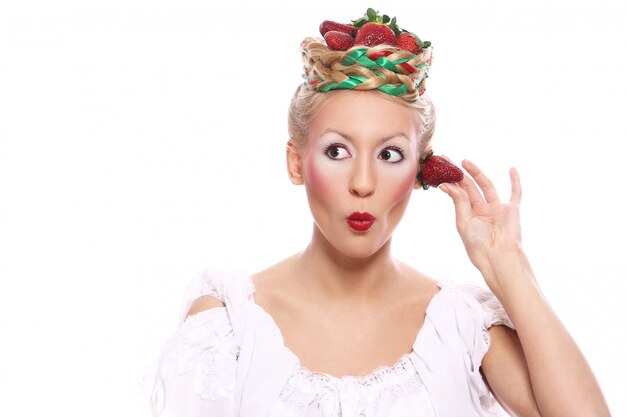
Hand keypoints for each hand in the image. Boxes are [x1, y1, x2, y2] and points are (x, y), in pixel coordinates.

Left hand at [439, 160, 522, 280]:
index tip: (441, 170)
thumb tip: (446, 184)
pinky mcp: (512, 210)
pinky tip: (511, 168)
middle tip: (449, 161)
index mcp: (469, 215)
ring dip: (477, 174)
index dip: (451, 182)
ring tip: (465, 162)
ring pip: (487, 186)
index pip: (459, 194)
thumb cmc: (478, 245)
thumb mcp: (463, 222)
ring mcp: (497, 208)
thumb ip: (458, 202)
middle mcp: (482, 210)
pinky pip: (515, 193)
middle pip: (471, 188)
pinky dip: (515, 182)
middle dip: (460, 175)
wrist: (498, 256)